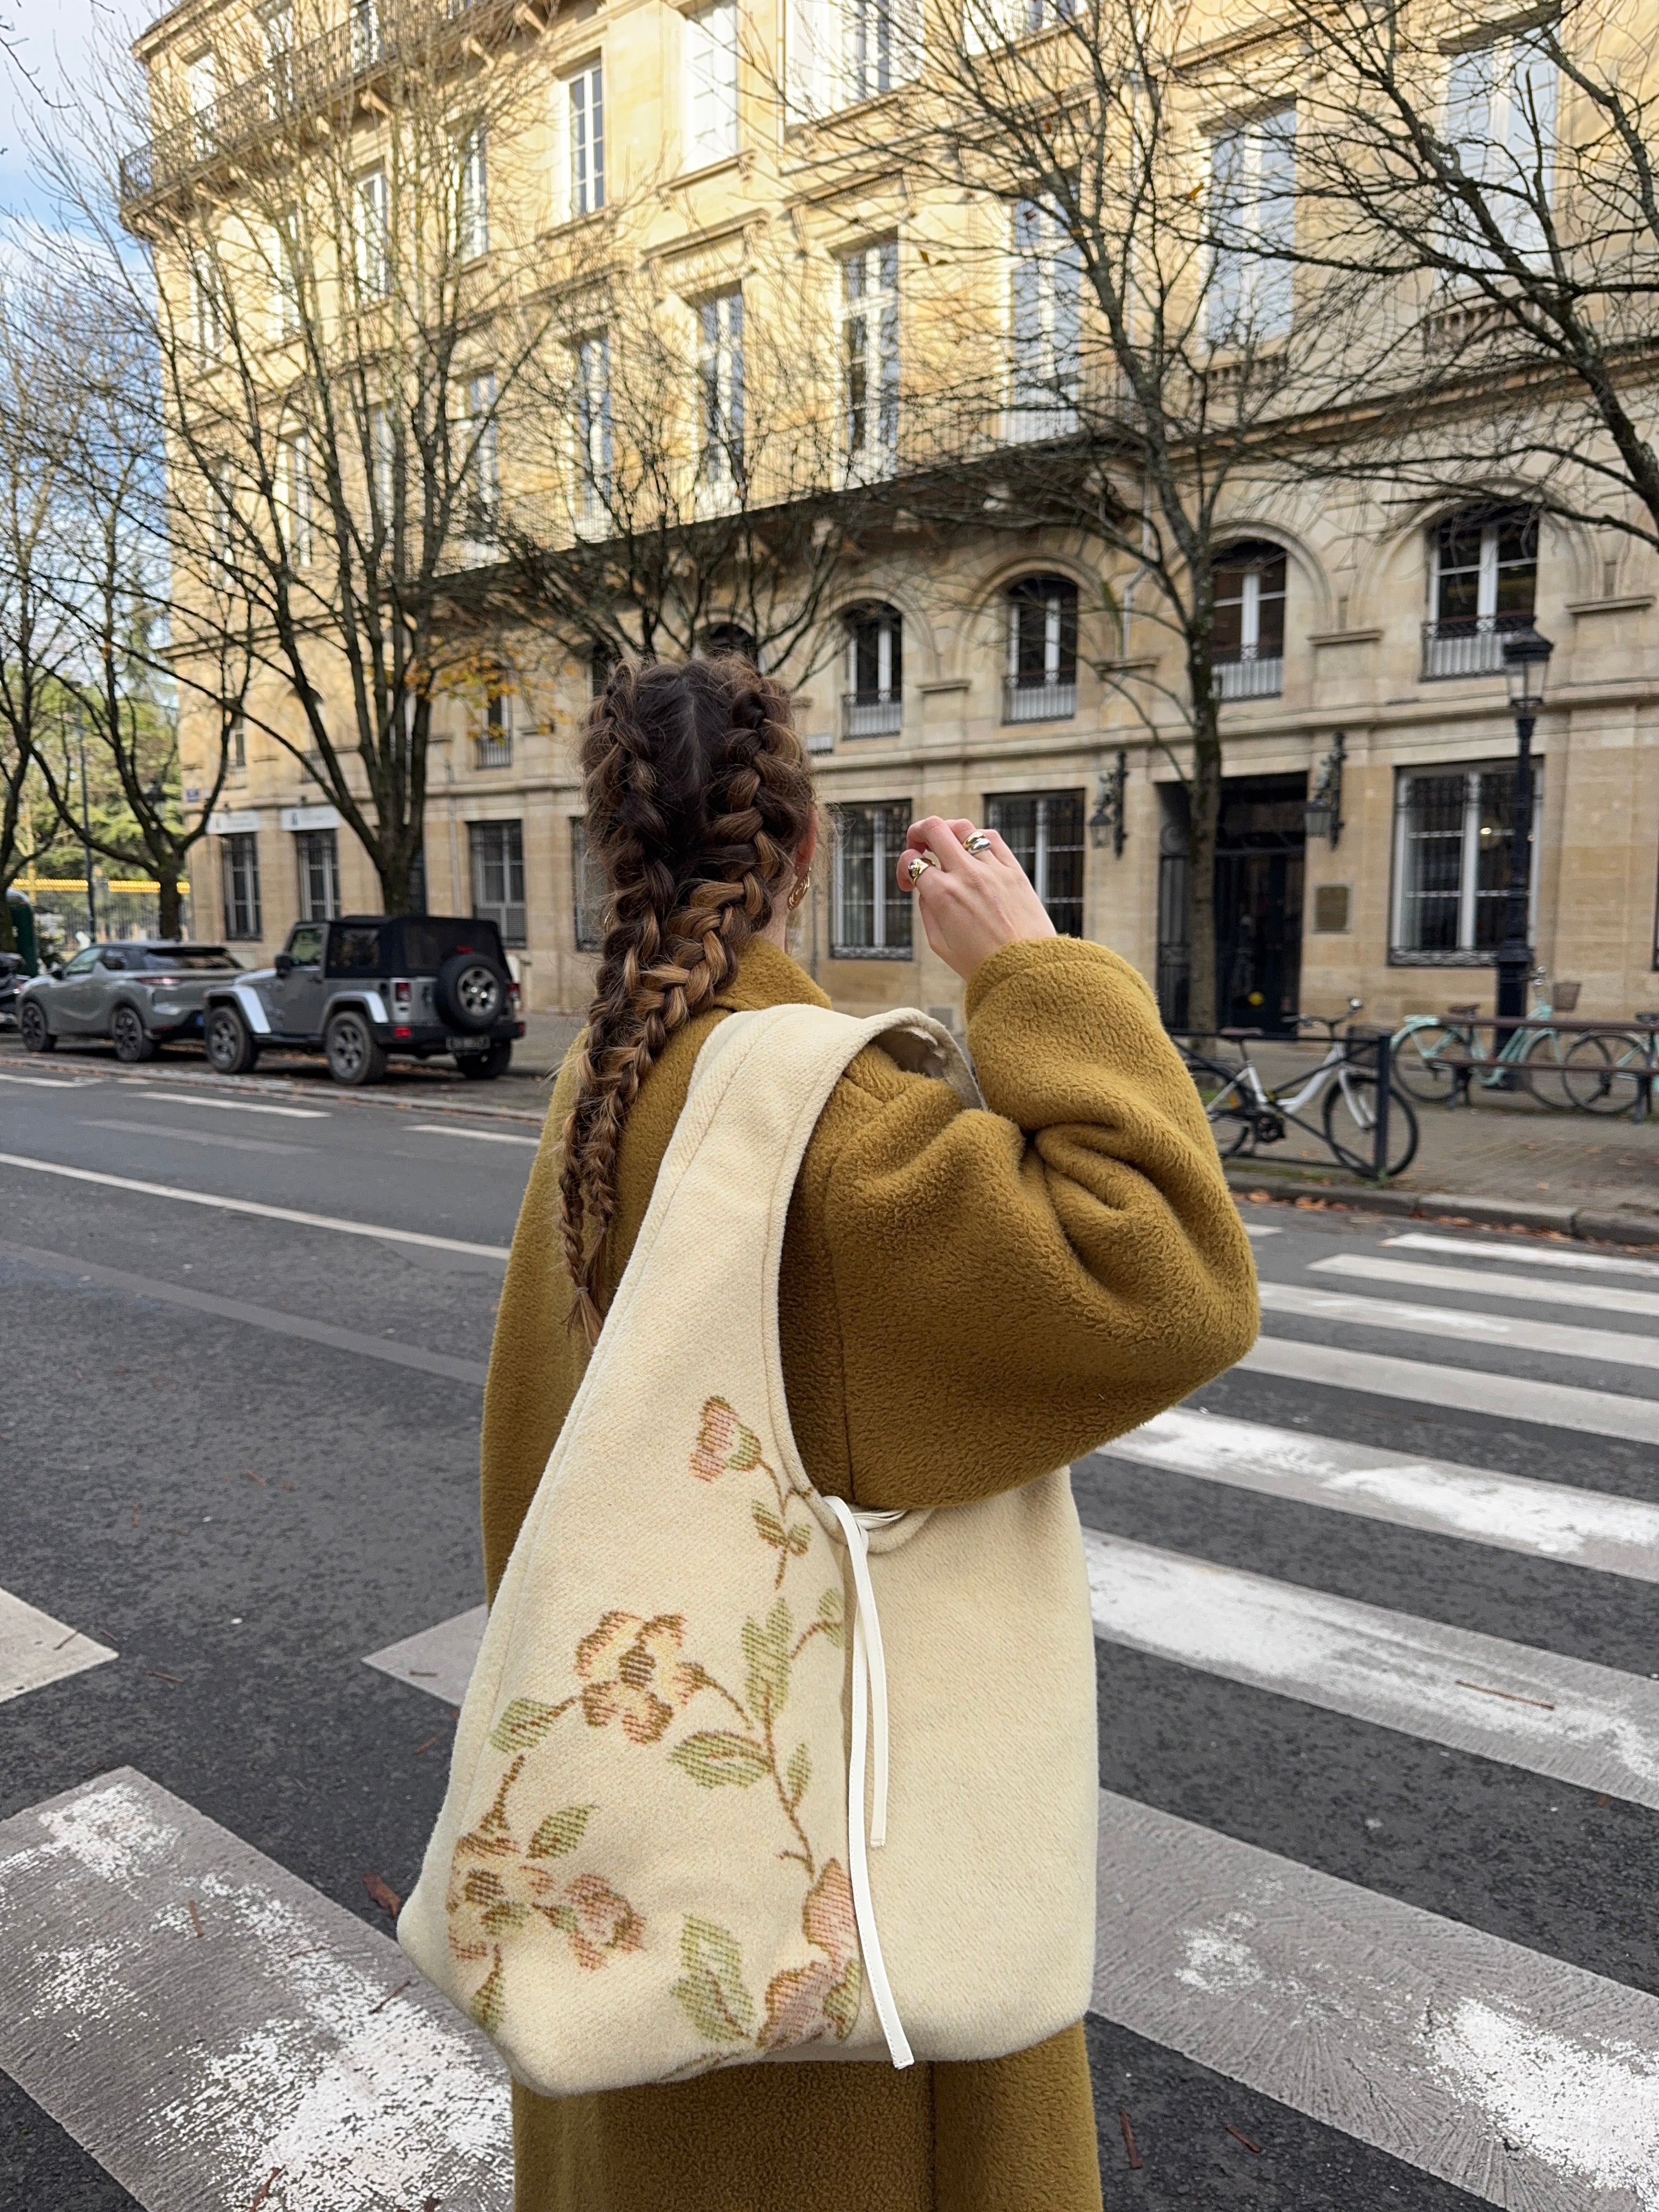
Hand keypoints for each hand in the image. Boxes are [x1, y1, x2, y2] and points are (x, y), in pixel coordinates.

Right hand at [895, 817, 1055, 981]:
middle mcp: (966, 876)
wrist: (1026, 971)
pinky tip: (973, 851)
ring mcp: (992, 870)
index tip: (909, 881)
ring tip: (945, 845)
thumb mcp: (940, 945)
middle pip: (934, 829)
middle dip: (917, 833)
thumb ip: (927, 911)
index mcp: (943, 896)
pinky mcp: (1014, 870)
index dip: (903, 868)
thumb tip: (925, 887)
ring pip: (962, 827)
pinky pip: (992, 838)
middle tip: (918, 846)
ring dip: (946, 831)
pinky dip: (976, 837)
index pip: (912, 862)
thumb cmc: (983, 964)